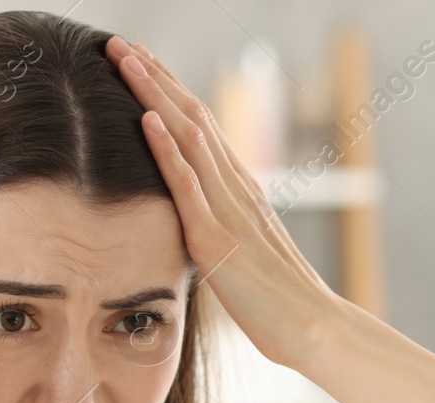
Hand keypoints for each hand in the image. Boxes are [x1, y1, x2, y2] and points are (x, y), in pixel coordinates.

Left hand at [105, 36, 337, 368]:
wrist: (314, 329)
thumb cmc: (281, 306)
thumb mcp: (244, 260)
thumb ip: (222, 234)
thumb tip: (199, 228)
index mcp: (241, 193)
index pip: (200, 129)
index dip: (168, 92)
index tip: (139, 62)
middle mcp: (236, 190)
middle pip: (191, 118)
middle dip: (153, 76)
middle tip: (119, 42)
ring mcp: (228, 211)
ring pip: (188, 138)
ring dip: (152, 94)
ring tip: (123, 59)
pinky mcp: (218, 240)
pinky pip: (190, 186)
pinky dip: (167, 149)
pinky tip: (146, 119)